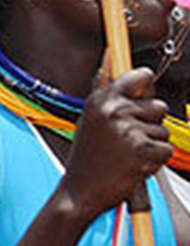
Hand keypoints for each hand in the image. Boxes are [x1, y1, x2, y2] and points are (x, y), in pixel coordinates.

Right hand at [62, 66, 169, 219]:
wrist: (79, 193)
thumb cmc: (87, 157)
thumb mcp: (89, 119)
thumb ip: (107, 90)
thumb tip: (111, 52)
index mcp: (102, 100)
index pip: (141, 76)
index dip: (145, 86)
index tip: (140, 96)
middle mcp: (116, 111)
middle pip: (159, 107)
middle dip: (149, 123)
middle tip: (125, 140)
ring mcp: (130, 131)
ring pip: (163, 130)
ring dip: (150, 144)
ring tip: (126, 155)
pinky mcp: (144, 151)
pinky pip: (165, 150)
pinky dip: (154, 160)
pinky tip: (133, 166)